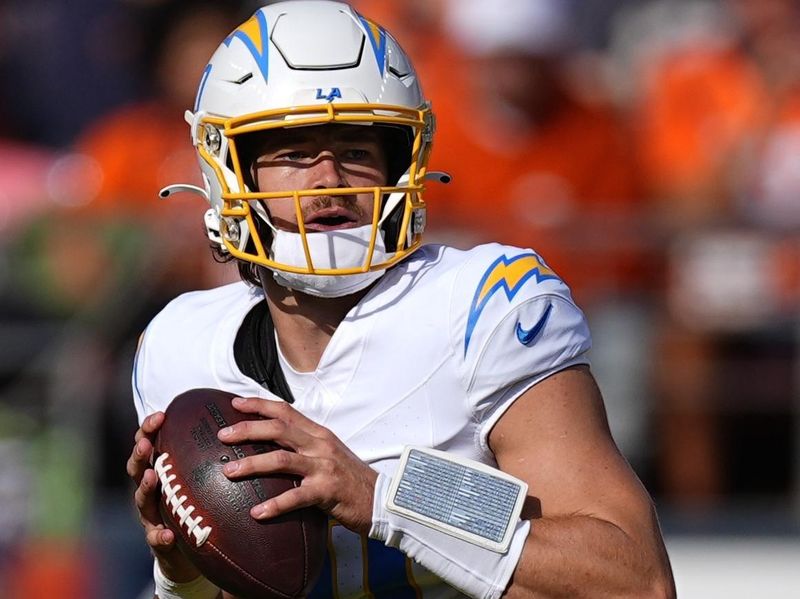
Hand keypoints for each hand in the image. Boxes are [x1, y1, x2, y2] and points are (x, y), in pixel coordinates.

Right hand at [126, 411, 199, 582]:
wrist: (187, 550)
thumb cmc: (193, 505)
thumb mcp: (197, 478)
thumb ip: (206, 456)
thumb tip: (231, 423)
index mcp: (160, 471)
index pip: (150, 445)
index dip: (150, 430)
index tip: (160, 415)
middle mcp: (150, 491)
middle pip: (137, 468)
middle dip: (140, 454)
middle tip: (146, 444)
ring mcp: (151, 515)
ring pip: (142, 500)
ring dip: (145, 488)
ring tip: (151, 477)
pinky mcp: (158, 541)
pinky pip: (156, 538)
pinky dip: (159, 536)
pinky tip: (167, 534)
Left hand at [218, 397, 377, 534]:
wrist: (380, 498)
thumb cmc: (350, 478)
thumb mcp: (329, 453)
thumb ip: (305, 446)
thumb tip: (274, 446)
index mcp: (318, 433)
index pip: (285, 411)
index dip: (259, 405)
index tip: (234, 404)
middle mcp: (320, 445)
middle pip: (278, 429)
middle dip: (247, 430)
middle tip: (222, 436)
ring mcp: (324, 467)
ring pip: (281, 460)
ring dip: (252, 464)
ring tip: (229, 472)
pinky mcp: (327, 491)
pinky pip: (296, 497)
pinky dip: (274, 505)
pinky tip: (256, 512)